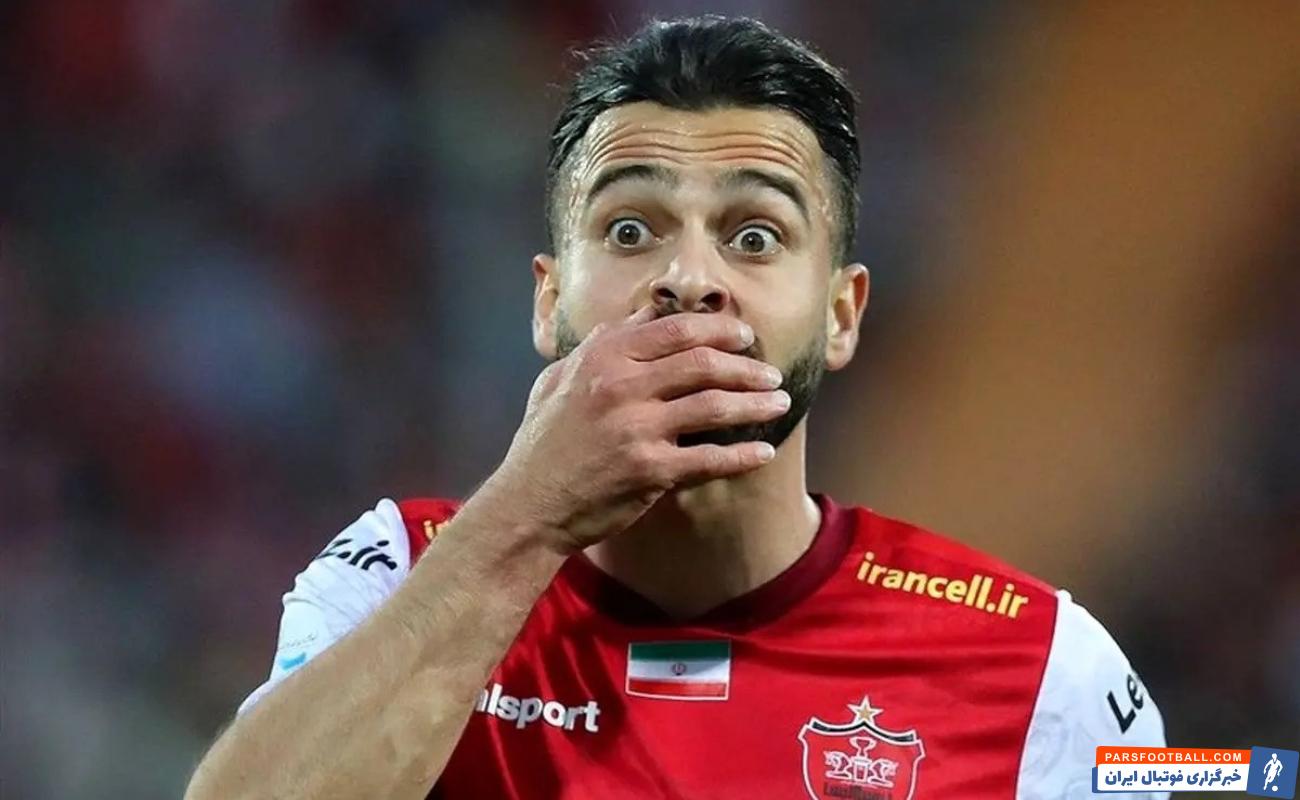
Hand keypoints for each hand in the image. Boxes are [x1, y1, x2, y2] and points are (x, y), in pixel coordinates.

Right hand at [488, 307, 788, 552]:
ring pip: (714, 406)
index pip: (676, 328)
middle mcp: (622, 385)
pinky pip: (710, 458)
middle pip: (703, 363)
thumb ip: (601, 343)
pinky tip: (763, 452)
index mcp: (603, 356)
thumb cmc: (543, 442)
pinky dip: (742, 456)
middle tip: (771, 373)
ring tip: (779, 403)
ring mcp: (637, 428)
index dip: (719, 329)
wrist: (528, 504)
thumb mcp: (560, 378)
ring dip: (754, 404)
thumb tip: (643, 313)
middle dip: (747, 366)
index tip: (745, 335)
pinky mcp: (650, 471)